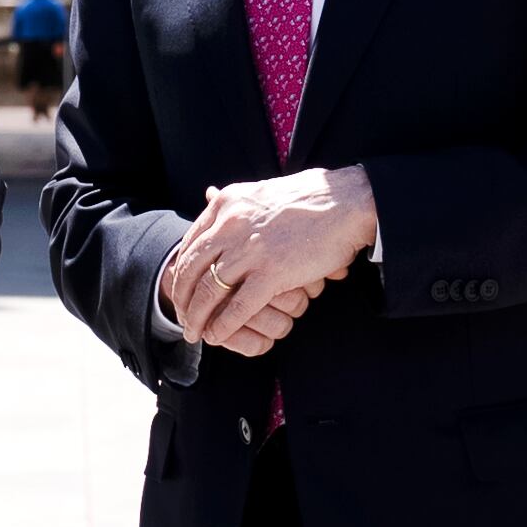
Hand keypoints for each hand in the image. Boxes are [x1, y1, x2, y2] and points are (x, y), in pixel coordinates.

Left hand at [164, 166, 375, 348]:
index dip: (181, 268)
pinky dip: (223, 325)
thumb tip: (207, 193)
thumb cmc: (310, 198)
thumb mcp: (260, 190)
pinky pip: (238, 306)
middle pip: (191, 268)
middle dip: (181, 297)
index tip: (180, 286)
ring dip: (196, 317)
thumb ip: (233, 201)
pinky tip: (216, 336)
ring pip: (208, 291)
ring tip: (193, 332)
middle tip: (180, 315)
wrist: (347, 202)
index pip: (190, 241)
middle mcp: (231, 225)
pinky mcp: (272, 273)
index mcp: (227, 203)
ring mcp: (250, 250)